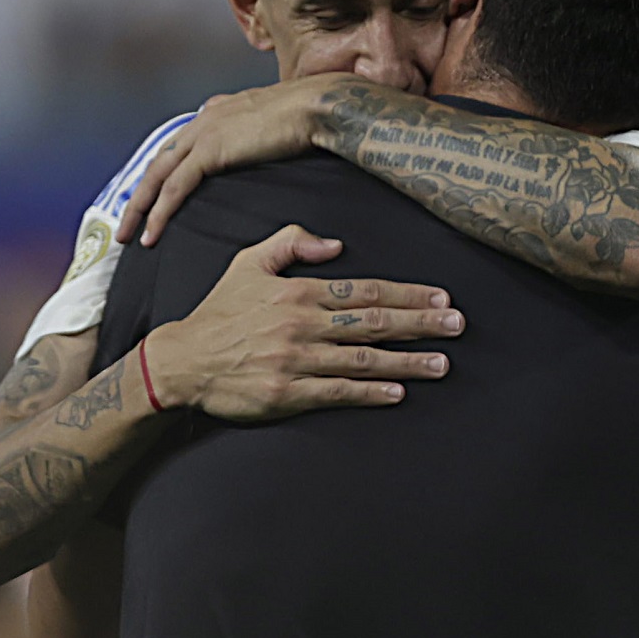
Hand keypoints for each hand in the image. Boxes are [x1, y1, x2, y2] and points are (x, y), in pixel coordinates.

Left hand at [118, 73, 361, 246]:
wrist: (317, 106)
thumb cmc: (311, 115)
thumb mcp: (278, 123)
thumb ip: (264, 134)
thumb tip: (272, 146)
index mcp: (218, 112)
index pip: (179, 147)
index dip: (162, 175)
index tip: (152, 197)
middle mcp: (204, 119)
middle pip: (159, 163)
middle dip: (139, 197)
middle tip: (126, 224)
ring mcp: (203, 133)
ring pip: (157, 177)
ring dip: (139, 209)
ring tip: (128, 237)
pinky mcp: (209, 150)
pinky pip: (175, 188)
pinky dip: (159, 212)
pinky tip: (151, 233)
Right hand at [145, 224, 462, 419]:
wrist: (181, 361)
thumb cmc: (220, 312)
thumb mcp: (248, 263)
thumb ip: (290, 244)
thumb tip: (335, 245)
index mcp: (298, 293)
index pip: (364, 291)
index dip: (407, 294)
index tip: (441, 297)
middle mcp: (302, 325)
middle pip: (373, 322)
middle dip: (421, 323)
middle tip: (458, 325)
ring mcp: (296, 360)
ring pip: (362, 358)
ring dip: (407, 361)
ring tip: (442, 363)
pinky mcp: (287, 393)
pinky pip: (337, 391)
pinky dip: (370, 391)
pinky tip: (398, 392)